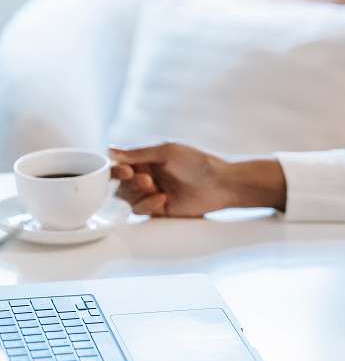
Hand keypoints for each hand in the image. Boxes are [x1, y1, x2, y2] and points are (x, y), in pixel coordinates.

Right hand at [110, 143, 286, 216]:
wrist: (219, 184)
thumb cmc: (197, 163)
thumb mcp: (167, 152)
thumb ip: (138, 153)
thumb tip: (109, 150)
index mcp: (147, 160)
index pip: (120, 165)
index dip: (116, 170)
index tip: (126, 170)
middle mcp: (146, 176)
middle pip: (120, 183)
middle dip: (130, 182)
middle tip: (146, 179)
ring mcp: (152, 193)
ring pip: (127, 198)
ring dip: (137, 193)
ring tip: (154, 186)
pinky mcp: (158, 209)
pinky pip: (140, 210)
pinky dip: (148, 204)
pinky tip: (162, 199)